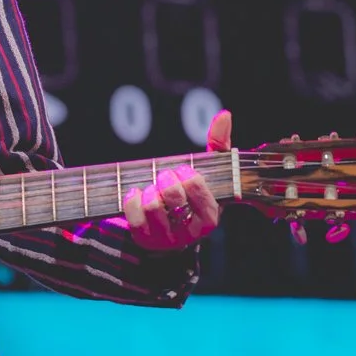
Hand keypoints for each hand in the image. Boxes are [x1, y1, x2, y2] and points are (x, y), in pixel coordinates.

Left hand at [124, 110, 230, 251]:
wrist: (174, 232)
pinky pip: (134, 216)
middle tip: (165, 176)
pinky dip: (132, 199)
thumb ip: (219, 143)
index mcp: (211, 215)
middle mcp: (191, 232)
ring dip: (149, 189)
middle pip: (173, 195)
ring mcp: (168, 238)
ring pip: (152, 206)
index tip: (182, 170)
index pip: (196, 185)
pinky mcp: (146, 240)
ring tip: (153, 188)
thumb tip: (224, 115)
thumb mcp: (211, 173)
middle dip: (165, 178)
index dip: (185, 172)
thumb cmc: (195, 195)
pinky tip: (137, 194)